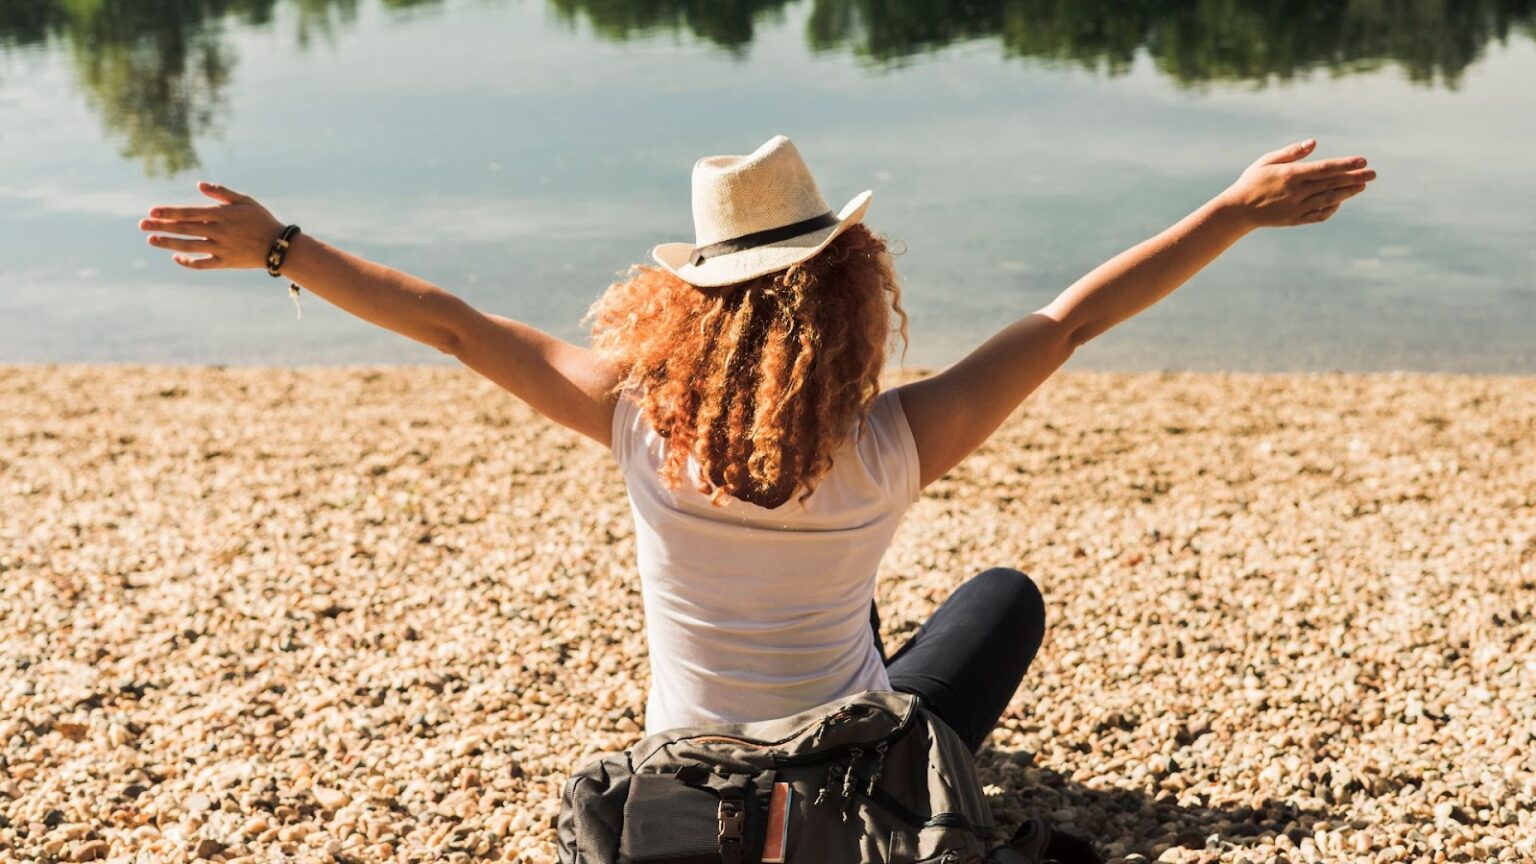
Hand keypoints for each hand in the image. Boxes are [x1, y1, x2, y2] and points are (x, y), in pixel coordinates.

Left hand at [138, 182, 285, 269]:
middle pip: (185, 229)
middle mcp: (219, 232)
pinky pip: (203, 264)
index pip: (190, 213)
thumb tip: (199, 184)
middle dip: (162, 227)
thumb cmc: (261, 220)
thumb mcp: (245, 201)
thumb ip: (222, 192)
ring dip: (168, 243)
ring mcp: (221, 248)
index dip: (170, 212)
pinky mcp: (225, 262)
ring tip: (151, 240)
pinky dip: (188, 262)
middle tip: (142, 225)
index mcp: (222, 215)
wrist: (279, 246)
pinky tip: (176, 257)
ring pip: (190, 246)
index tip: (152, 212)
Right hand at [1218, 140, 1376, 228]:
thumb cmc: (1252, 181)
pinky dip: (1333, 209)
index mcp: (1291, 175)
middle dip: (1355, 178)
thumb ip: (1291, 152)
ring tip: (1362, 186)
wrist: (1237, 211)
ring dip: (1348, 193)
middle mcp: (1297, 192)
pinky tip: (1340, 201)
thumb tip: (1314, 142)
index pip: (1325, 168)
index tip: (1363, 161)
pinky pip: (1320, 215)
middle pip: (1332, 184)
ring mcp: (1297, 208)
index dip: (1346, 164)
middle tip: (1373, 173)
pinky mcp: (1296, 219)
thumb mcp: (1267, 161)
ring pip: (1329, 199)